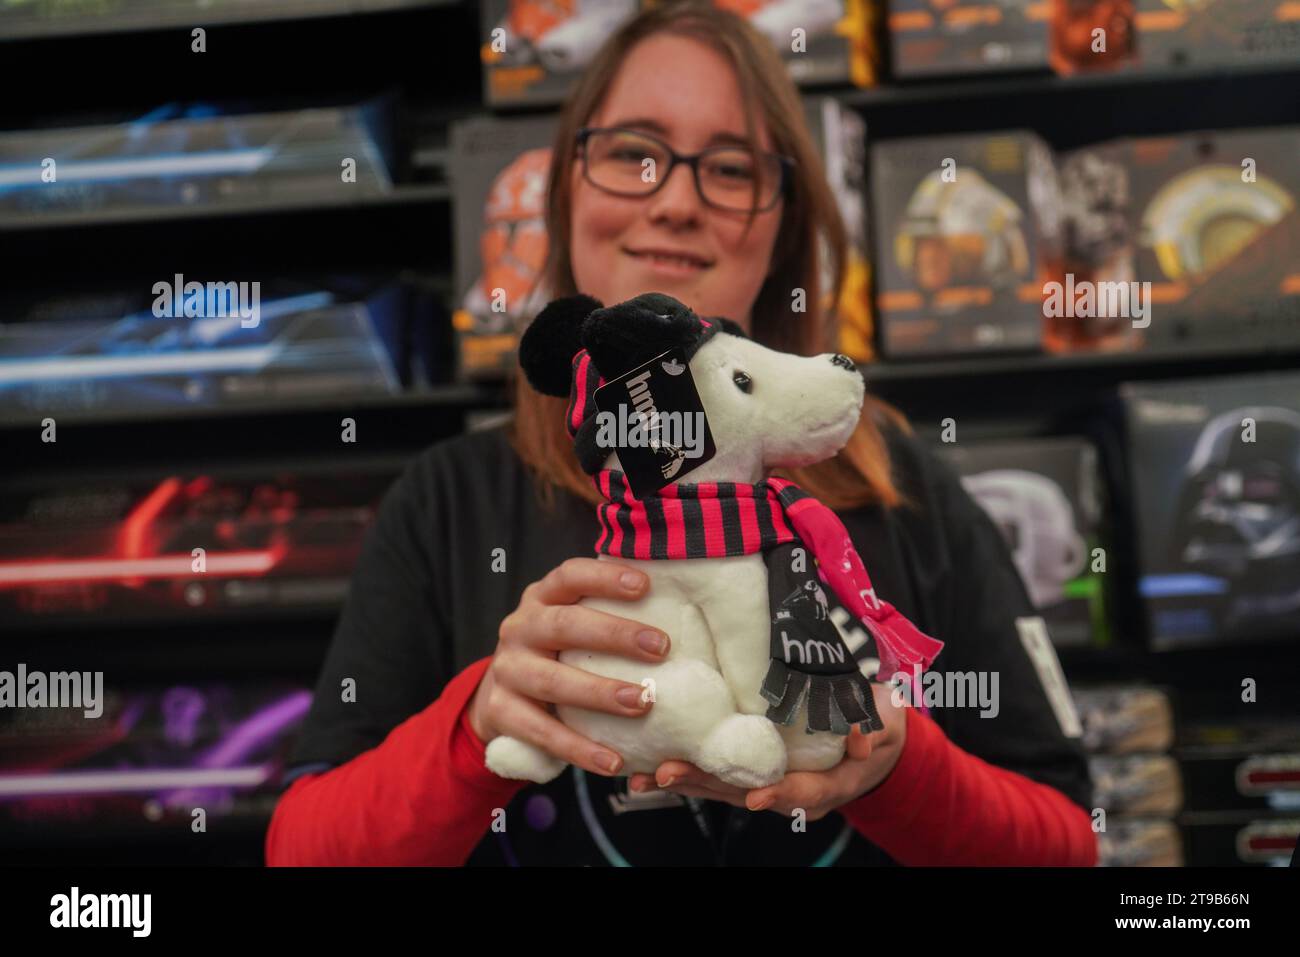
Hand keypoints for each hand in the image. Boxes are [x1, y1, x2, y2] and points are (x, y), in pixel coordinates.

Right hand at [468, 557, 669, 776]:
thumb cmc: (558, 655)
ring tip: (643, 702)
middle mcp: (519, 628)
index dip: (605, 577)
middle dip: (613, 635)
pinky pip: (541, 732)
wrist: (499, 696)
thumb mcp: (572, 626)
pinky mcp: (499, 710)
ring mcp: (506, 670)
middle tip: (660, 647)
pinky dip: (579, 748)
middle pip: (563, 625)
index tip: (645, 585)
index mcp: (542, 598)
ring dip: (599, 693)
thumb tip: (680, 610)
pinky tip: (613, 761)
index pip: (570, 576)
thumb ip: (608, 615)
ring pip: (551, 681)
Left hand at [628, 680, 907, 820]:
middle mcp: (794, 791)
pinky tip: (650, 767)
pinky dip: (686, 772)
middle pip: (747, 792)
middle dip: (706, 783)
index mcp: (830, 783)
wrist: (873, 739)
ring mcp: (771, 784)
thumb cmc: (880, 726)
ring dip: (684, 781)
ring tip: (644, 775)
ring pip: (723, 788)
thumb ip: (876, 728)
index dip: (780, 794)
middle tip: (667, 773)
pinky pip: (717, 776)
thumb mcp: (887, 722)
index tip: (755, 796)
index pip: (804, 792)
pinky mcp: (752, 772)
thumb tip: (862, 739)